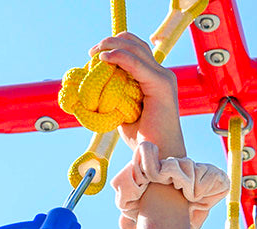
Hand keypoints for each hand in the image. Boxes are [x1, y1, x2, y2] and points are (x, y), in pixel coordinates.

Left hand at [90, 33, 184, 156]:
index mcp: (155, 80)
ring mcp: (164, 78)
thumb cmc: (142, 142)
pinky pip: (136, 64)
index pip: (136, 52)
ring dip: (113, 46)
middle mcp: (162, 75)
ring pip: (137, 49)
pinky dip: (119, 57)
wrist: (157, 159)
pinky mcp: (161, 85)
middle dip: (112, 42)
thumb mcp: (124, 113)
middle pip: (136, 45)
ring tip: (95, 52)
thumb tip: (97, 86)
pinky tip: (105, 58)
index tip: (95, 55)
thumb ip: (117, 96)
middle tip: (92, 51)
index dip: (115, 47)